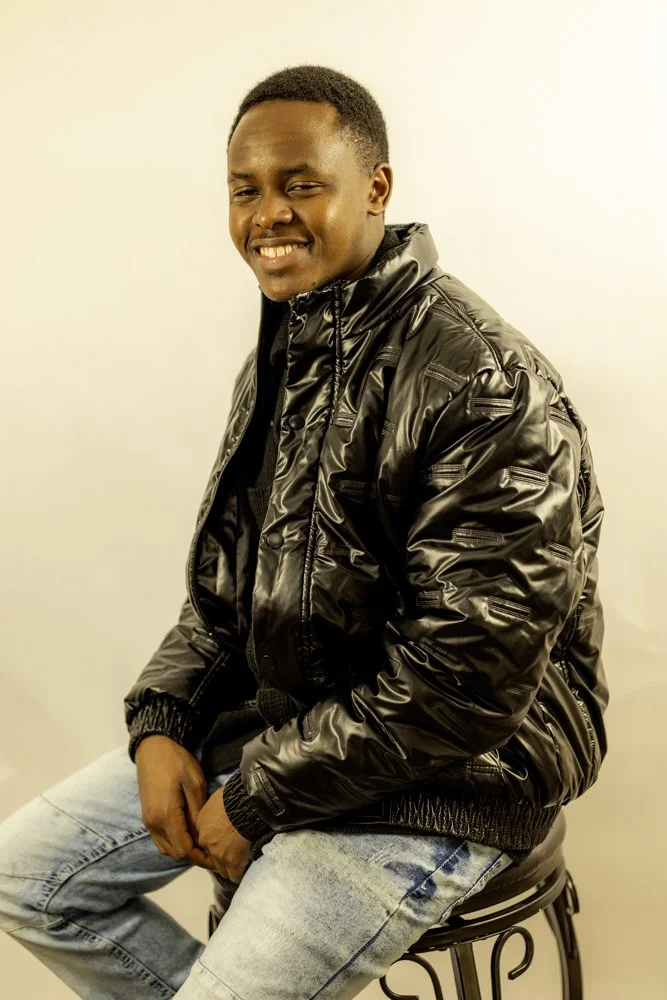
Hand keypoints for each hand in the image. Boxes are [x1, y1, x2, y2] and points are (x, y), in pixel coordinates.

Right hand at [135, 734, 216, 870]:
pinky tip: (188, 835)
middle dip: (194, 857)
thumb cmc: (176, 762)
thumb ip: (198, 813)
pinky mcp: (147, 816)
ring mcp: (148, 821)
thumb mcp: (194, 784)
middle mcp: (153, 823)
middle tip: (213, 854)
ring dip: (183, 851)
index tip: (217, 860)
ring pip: (166, 848)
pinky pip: (160, 839)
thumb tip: (204, 836)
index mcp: (166, 816)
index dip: (201, 858)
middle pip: (174, 853)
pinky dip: (174, 843)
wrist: (153, 748)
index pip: (184, 849)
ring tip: (203, 846)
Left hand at [195, 786, 252, 883]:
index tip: (225, 842)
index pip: (204, 841)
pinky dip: (241, 873)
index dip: (215, 843)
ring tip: (243, 862)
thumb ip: (216, 811)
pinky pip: (235, 875)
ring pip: (223, 870)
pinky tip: (247, 868)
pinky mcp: (233, 862)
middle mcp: (206, 841)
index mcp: (201, 824)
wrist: (249, 802)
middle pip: (211, 858)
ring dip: (231, 867)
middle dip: (222, 858)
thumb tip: (224, 813)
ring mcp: (219, 853)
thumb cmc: (237, 795)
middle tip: (235, 853)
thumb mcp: (219, 798)